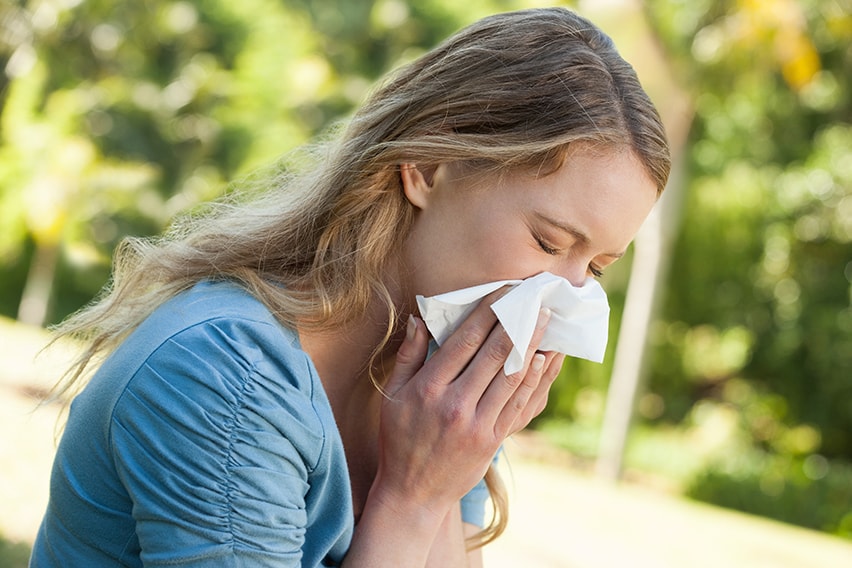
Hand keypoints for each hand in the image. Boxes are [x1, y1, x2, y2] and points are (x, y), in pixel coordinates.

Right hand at [371, 289, 562, 517]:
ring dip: (532, 344)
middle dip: (516, 321)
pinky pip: (517, 402)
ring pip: (511, 375)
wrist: (414, 493)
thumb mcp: (393, 395)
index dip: (487, 312)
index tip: (504, 291)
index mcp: (428, 388)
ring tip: (545, 320)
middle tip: (535, 297)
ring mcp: (476, 424)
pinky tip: (543, 358)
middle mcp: (454, 404)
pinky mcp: (492, 440)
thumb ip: (408, 355)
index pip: (464, 341)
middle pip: (493, 353)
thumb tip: (419, 318)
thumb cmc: (399, 439)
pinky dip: (533, 378)